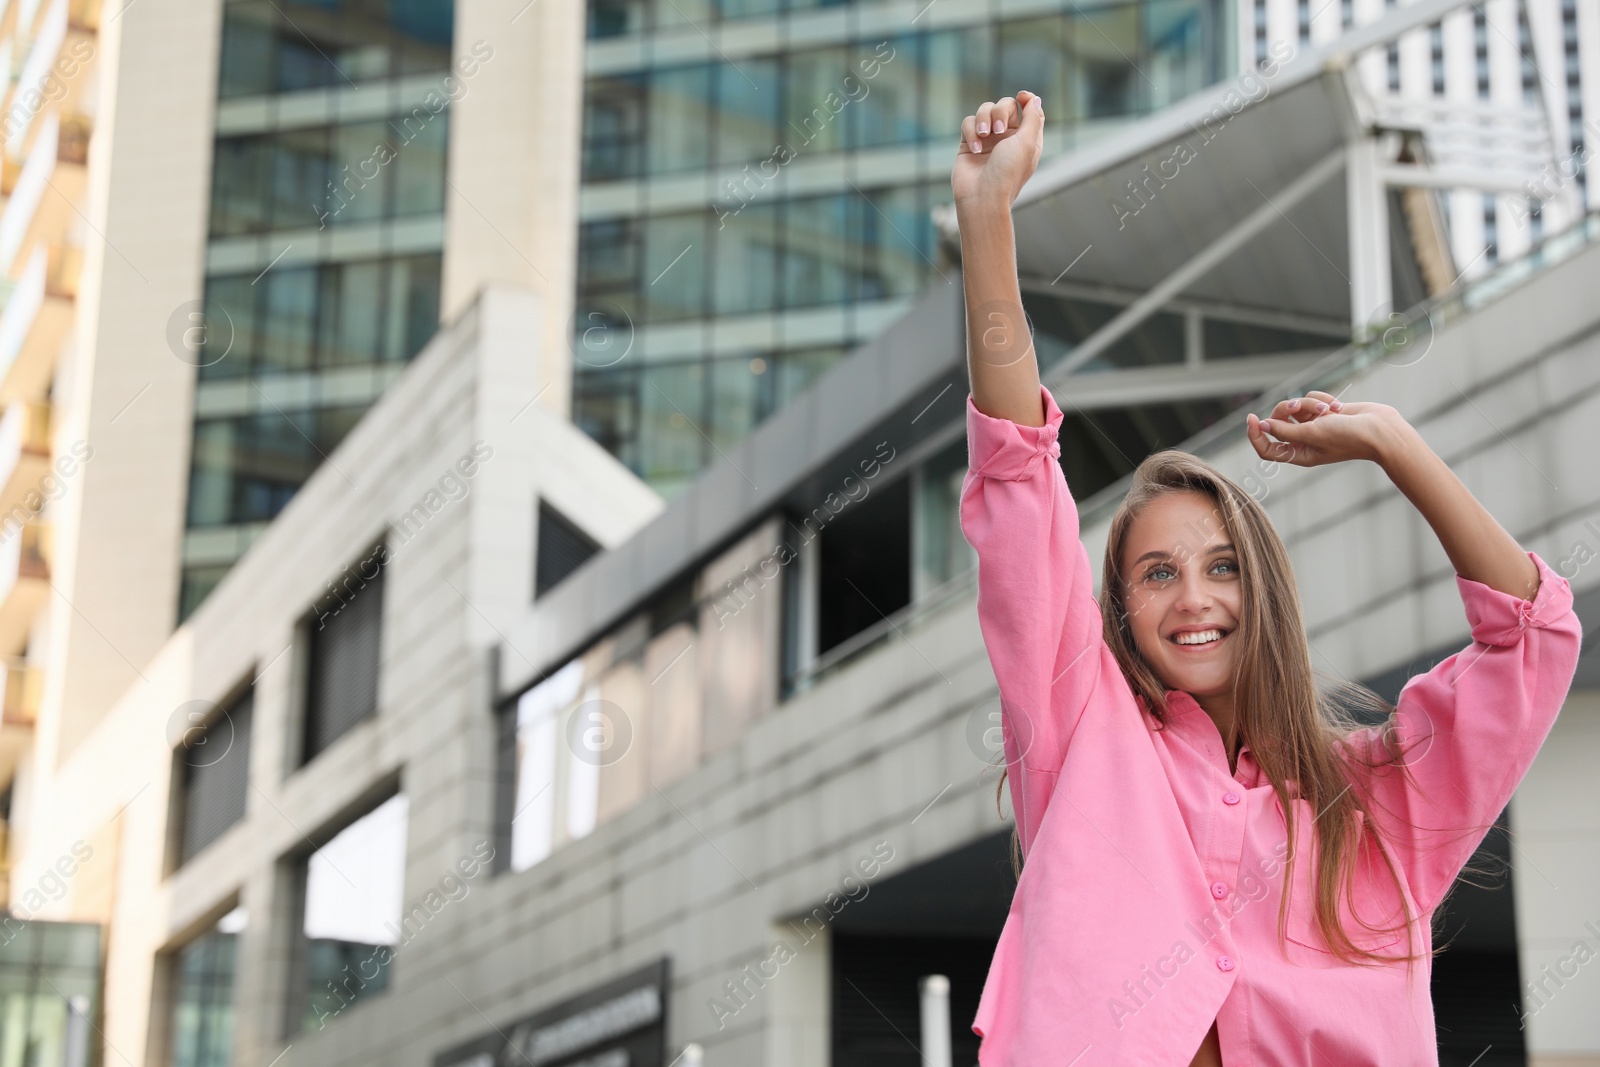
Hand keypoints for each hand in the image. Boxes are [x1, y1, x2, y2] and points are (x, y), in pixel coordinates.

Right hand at [951, 90, 1044, 210]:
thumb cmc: (1008, 172)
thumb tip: (1034, 98)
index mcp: (1026, 138)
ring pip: (984, 110)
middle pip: (1005, 105)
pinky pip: (968, 123)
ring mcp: (987, 140)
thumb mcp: (1028, 143)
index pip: (1029, 110)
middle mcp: (1007, 137)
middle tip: (998, 131)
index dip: (1026, 100)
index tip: (1021, 97)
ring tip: (984, 136)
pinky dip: (971, 132)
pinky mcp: (968, 143)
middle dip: (1001, 111)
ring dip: (984, 119)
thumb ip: (1033, 118)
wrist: (982, 197)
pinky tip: (975, 149)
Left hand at [1245, 390, 1413, 467]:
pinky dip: (1323, 399)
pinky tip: (1338, 407)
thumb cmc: (1348, 437)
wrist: (1381, 429)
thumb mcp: (1313, 434)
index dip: (1255, 435)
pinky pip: (1312, 399)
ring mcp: (1315, 426)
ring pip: (1297, 407)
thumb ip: (1286, 431)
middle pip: (1279, 422)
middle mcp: (1304, 441)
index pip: (1267, 449)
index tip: (1252, 417)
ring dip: (1311, 404)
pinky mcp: (1325, 412)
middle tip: (1298, 406)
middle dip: (1287, 410)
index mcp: (1299, 454)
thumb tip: (1262, 426)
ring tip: (1330, 411)